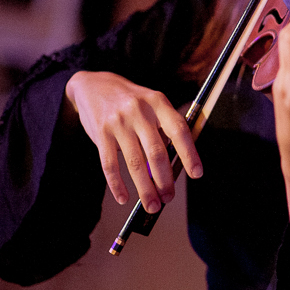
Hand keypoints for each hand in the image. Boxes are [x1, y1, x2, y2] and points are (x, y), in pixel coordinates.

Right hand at [64, 71, 201, 213]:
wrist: (93, 85)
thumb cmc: (131, 101)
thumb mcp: (151, 104)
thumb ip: (163, 129)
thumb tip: (174, 165)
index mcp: (158, 102)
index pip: (179, 130)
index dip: (189, 153)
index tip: (196, 174)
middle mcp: (139, 111)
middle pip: (156, 151)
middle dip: (164, 179)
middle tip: (169, 198)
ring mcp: (118, 122)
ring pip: (134, 162)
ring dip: (144, 187)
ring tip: (151, 205)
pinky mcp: (100, 133)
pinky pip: (109, 164)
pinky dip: (117, 184)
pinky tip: (124, 198)